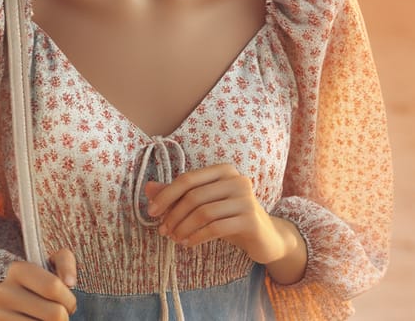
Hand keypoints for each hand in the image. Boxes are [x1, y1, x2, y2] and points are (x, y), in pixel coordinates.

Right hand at [0, 248, 76, 319]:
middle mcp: (3, 292)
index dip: (68, 298)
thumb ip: (65, 263)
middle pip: (54, 314)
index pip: (52, 287)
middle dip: (64, 316)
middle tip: (60, 313)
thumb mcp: (52, 264)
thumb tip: (69, 282)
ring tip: (47, 318)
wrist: (12, 300)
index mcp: (17, 270)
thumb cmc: (40, 282)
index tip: (68, 301)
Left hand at [144, 164, 288, 265]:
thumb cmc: (230, 217)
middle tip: (163, 231)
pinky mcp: (250, 219)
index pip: (188, 179)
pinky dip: (197, 236)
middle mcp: (236, 179)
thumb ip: (178, 195)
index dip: (167, 194)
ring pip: (203, 212)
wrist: (266, 237)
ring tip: (174, 238)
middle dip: (174, 214)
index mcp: (223, 170)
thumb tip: (148, 188)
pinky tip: (188, 243)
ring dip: (184, 227)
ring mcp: (246, 198)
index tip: (152, 211)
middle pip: (194, 195)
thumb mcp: (204, 204)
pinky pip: (216, 227)